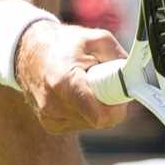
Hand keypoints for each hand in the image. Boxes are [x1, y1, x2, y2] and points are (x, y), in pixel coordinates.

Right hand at [14, 22, 129, 134]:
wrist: (28, 52)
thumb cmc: (63, 44)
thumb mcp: (96, 39)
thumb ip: (119, 58)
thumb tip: (135, 76)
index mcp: (66, 82)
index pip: (101, 116)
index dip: (117, 106)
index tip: (118, 90)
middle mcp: (54, 105)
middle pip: (101, 119)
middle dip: (108, 102)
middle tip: (100, 81)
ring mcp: (51, 118)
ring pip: (93, 123)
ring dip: (96, 106)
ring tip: (83, 84)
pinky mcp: (51, 125)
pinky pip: (82, 123)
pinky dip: (85, 110)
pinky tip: (74, 94)